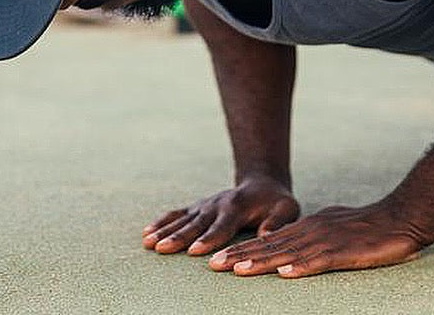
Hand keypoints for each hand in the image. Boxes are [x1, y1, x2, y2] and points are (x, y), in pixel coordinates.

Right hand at [142, 175, 299, 255]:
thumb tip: (266, 235)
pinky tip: (147, 233)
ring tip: (148, 243)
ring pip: (182, 219)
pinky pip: (176, 214)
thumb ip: (278, 222)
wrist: (262, 183)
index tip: (195, 251)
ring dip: (164, 231)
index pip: (222, 226)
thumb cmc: (276, 202)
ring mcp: (204, 205)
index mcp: (237, 207)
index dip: (209, 238)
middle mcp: (216, 205)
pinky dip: (161, 222)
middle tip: (163, 249)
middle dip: (179, 237)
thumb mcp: (287, 208)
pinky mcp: (197, 207)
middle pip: (196, 224)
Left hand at [207, 201, 422, 278]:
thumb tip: (290, 248)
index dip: (243, 249)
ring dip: (260, 262)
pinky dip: (300, 267)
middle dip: (240, 256)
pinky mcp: (344, 251)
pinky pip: (319, 261)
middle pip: (269, 246)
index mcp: (308, 226)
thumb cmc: (369, 225)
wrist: (401, 216)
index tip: (219, 258)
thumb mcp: (333, 226)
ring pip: (287, 253)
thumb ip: (311, 235)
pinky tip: (284, 273)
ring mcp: (327, 240)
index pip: (269, 241)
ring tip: (236, 270)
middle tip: (213, 266)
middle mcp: (312, 231)